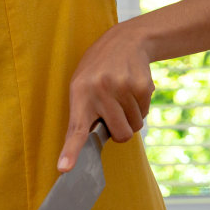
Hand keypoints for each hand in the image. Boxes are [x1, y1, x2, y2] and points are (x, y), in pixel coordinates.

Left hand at [59, 22, 153, 170]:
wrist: (125, 41)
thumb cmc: (98, 70)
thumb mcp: (82, 84)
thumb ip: (84, 113)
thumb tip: (89, 145)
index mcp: (80, 93)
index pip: (75, 129)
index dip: (71, 151)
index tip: (65, 169)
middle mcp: (100, 91)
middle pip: (120, 135)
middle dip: (121, 130)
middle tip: (115, 111)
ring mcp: (122, 87)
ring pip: (135, 126)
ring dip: (131, 116)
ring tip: (122, 94)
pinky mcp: (142, 85)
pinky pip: (145, 113)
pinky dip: (141, 106)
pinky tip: (133, 88)